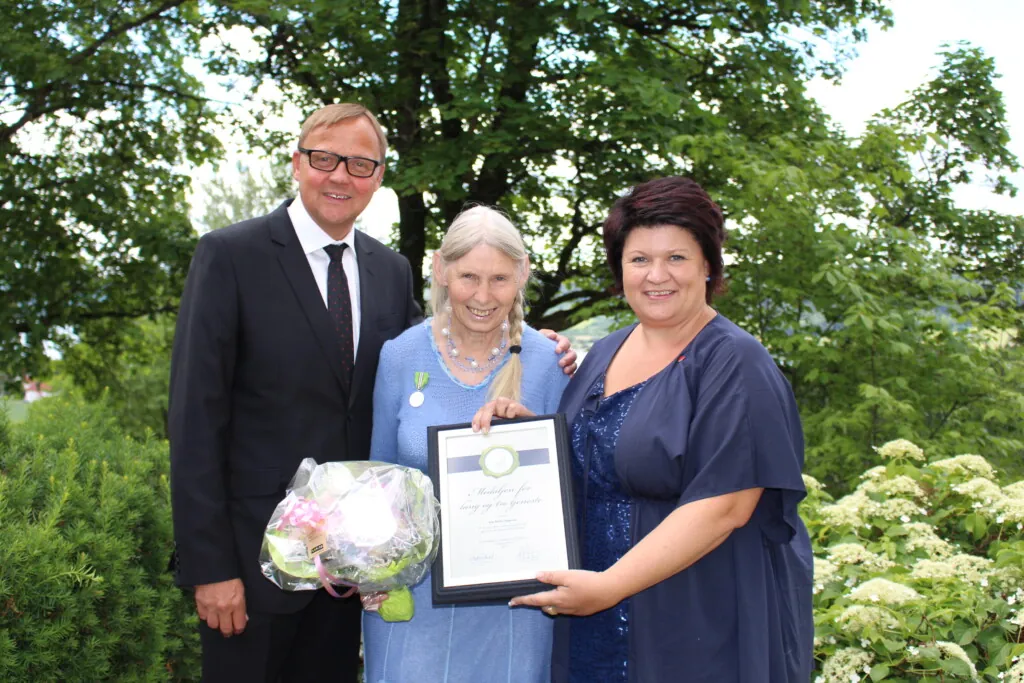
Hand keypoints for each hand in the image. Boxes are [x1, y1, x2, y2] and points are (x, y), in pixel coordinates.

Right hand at [195, 578, 246, 636]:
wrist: (213, 567)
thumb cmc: (230, 576)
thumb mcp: (241, 589)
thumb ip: (241, 604)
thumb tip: (243, 617)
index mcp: (237, 603)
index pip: (239, 625)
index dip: (239, 628)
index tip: (238, 629)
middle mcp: (224, 608)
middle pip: (225, 629)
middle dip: (228, 631)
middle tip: (228, 631)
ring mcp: (211, 607)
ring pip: (213, 625)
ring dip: (216, 624)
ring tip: (219, 621)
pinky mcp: (200, 604)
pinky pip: (203, 617)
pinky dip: (206, 616)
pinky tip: (210, 612)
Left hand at [471, 397, 535, 433]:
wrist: (530, 425)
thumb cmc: (513, 426)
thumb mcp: (500, 427)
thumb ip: (492, 428)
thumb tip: (481, 434)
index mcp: (493, 409)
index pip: (481, 411)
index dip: (477, 419)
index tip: (476, 429)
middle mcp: (499, 405)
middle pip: (488, 406)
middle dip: (485, 419)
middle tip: (486, 431)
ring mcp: (509, 404)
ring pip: (500, 401)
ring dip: (500, 412)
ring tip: (505, 420)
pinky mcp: (519, 406)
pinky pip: (512, 406)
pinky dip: (511, 413)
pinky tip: (512, 418)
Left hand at [508, 570, 622, 616]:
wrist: (609, 590)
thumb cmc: (588, 581)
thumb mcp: (568, 576)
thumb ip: (552, 576)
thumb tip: (537, 575)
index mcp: (557, 599)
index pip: (535, 600)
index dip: (523, 600)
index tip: (512, 602)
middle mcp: (562, 608)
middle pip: (544, 606)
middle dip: (536, 601)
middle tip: (528, 595)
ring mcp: (572, 610)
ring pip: (554, 608)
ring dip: (548, 602)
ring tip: (546, 593)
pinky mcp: (581, 610)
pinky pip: (565, 608)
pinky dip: (560, 603)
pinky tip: (565, 595)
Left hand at [538, 329, 577, 376]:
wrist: (529, 356)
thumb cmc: (534, 345)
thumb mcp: (537, 337)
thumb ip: (544, 334)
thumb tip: (552, 335)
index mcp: (558, 342)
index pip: (565, 341)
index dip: (563, 346)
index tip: (557, 351)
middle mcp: (564, 352)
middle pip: (572, 353)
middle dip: (568, 358)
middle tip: (560, 363)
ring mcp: (565, 362)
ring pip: (574, 363)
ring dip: (571, 366)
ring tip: (564, 371)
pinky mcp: (564, 370)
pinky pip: (571, 373)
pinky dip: (571, 374)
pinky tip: (568, 377)